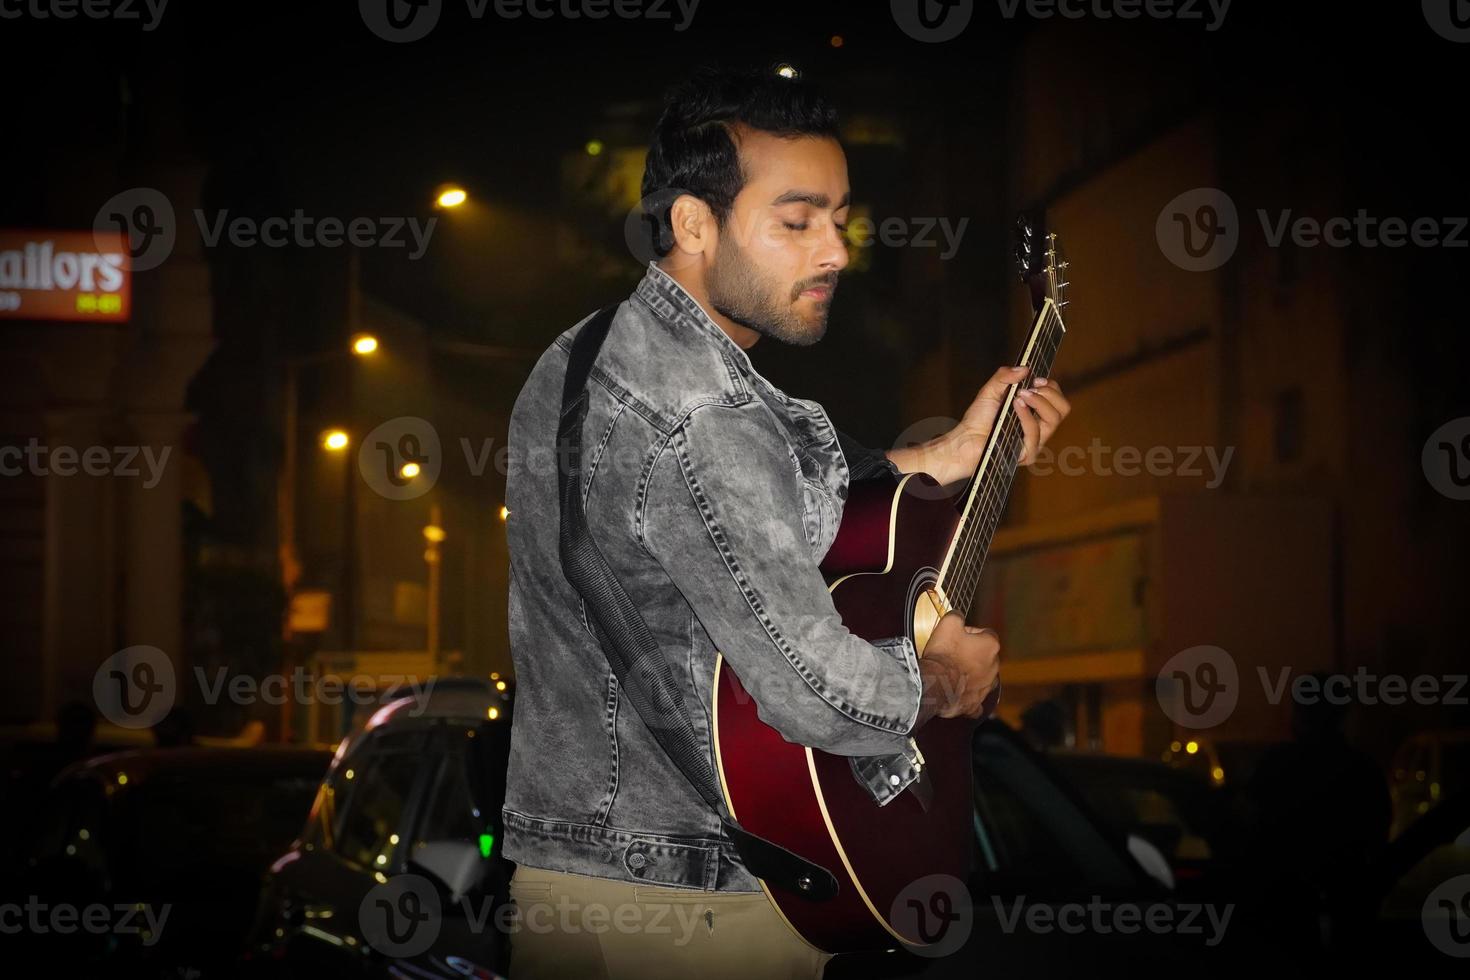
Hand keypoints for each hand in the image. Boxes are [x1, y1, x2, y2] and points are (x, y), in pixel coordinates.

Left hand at [887, 366, 1071, 485]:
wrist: (964, 440)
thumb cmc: (977, 419)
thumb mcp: (990, 391)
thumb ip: (1004, 377)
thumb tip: (1024, 368)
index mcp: (1035, 413)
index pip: (1058, 400)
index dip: (1052, 387)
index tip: (1036, 379)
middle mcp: (1039, 428)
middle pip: (1063, 409)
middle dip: (1050, 393)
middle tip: (1032, 387)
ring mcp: (1035, 442)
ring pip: (1054, 420)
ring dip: (1039, 402)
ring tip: (1019, 395)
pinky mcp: (1027, 454)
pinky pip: (1035, 434)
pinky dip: (1026, 417)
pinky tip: (1016, 407)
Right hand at [915, 611, 1000, 724]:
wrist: (935, 685)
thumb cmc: (943, 655)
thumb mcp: (948, 624)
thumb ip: (957, 616)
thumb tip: (958, 616)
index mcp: (990, 645)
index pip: (987, 633)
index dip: (971, 632)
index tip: (959, 634)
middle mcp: (993, 667)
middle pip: (986, 656)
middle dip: (972, 654)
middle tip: (954, 652)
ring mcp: (985, 687)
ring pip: (983, 678)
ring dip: (972, 674)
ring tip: (953, 672)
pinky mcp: (975, 703)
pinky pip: (975, 701)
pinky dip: (968, 697)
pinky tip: (959, 694)